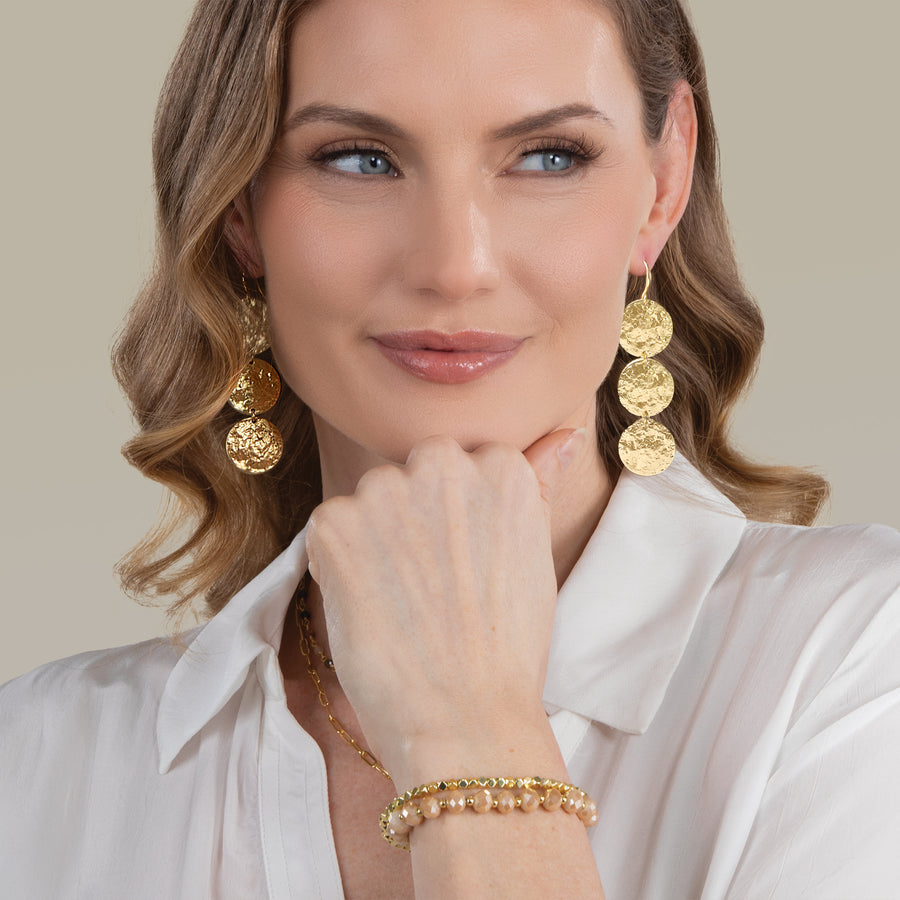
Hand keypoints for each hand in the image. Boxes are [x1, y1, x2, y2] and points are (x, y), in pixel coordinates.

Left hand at [305, 428, 587, 785]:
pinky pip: (330, 526)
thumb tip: (566, 433)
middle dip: (416, 517)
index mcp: (500, 464)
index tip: (464, 564)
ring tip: (403, 599)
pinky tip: (370, 604)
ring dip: (375, 538)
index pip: (460, 466)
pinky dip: (339, 562)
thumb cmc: (507, 646)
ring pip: (370, 499)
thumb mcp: (535, 553)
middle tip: (433, 584)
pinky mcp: (336, 523)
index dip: (455, 521)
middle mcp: (443, 463)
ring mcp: (386, 490)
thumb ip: (540, 479)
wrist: (465, 717)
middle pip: (414, 474)